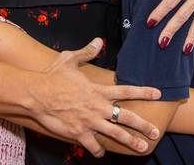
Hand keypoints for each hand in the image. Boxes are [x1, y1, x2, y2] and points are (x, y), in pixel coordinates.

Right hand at [31, 38, 161, 156]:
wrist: (36, 95)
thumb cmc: (52, 77)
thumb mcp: (69, 59)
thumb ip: (86, 52)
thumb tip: (98, 41)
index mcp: (98, 90)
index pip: (126, 91)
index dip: (144, 92)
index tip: (157, 94)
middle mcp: (98, 107)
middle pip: (127, 118)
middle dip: (143, 126)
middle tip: (156, 132)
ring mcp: (90, 122)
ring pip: (116, 134)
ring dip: (131, 142)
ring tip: (142, 148)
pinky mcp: (79, 133)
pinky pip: (93, 145)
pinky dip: (98, 150)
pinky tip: (101, 152)